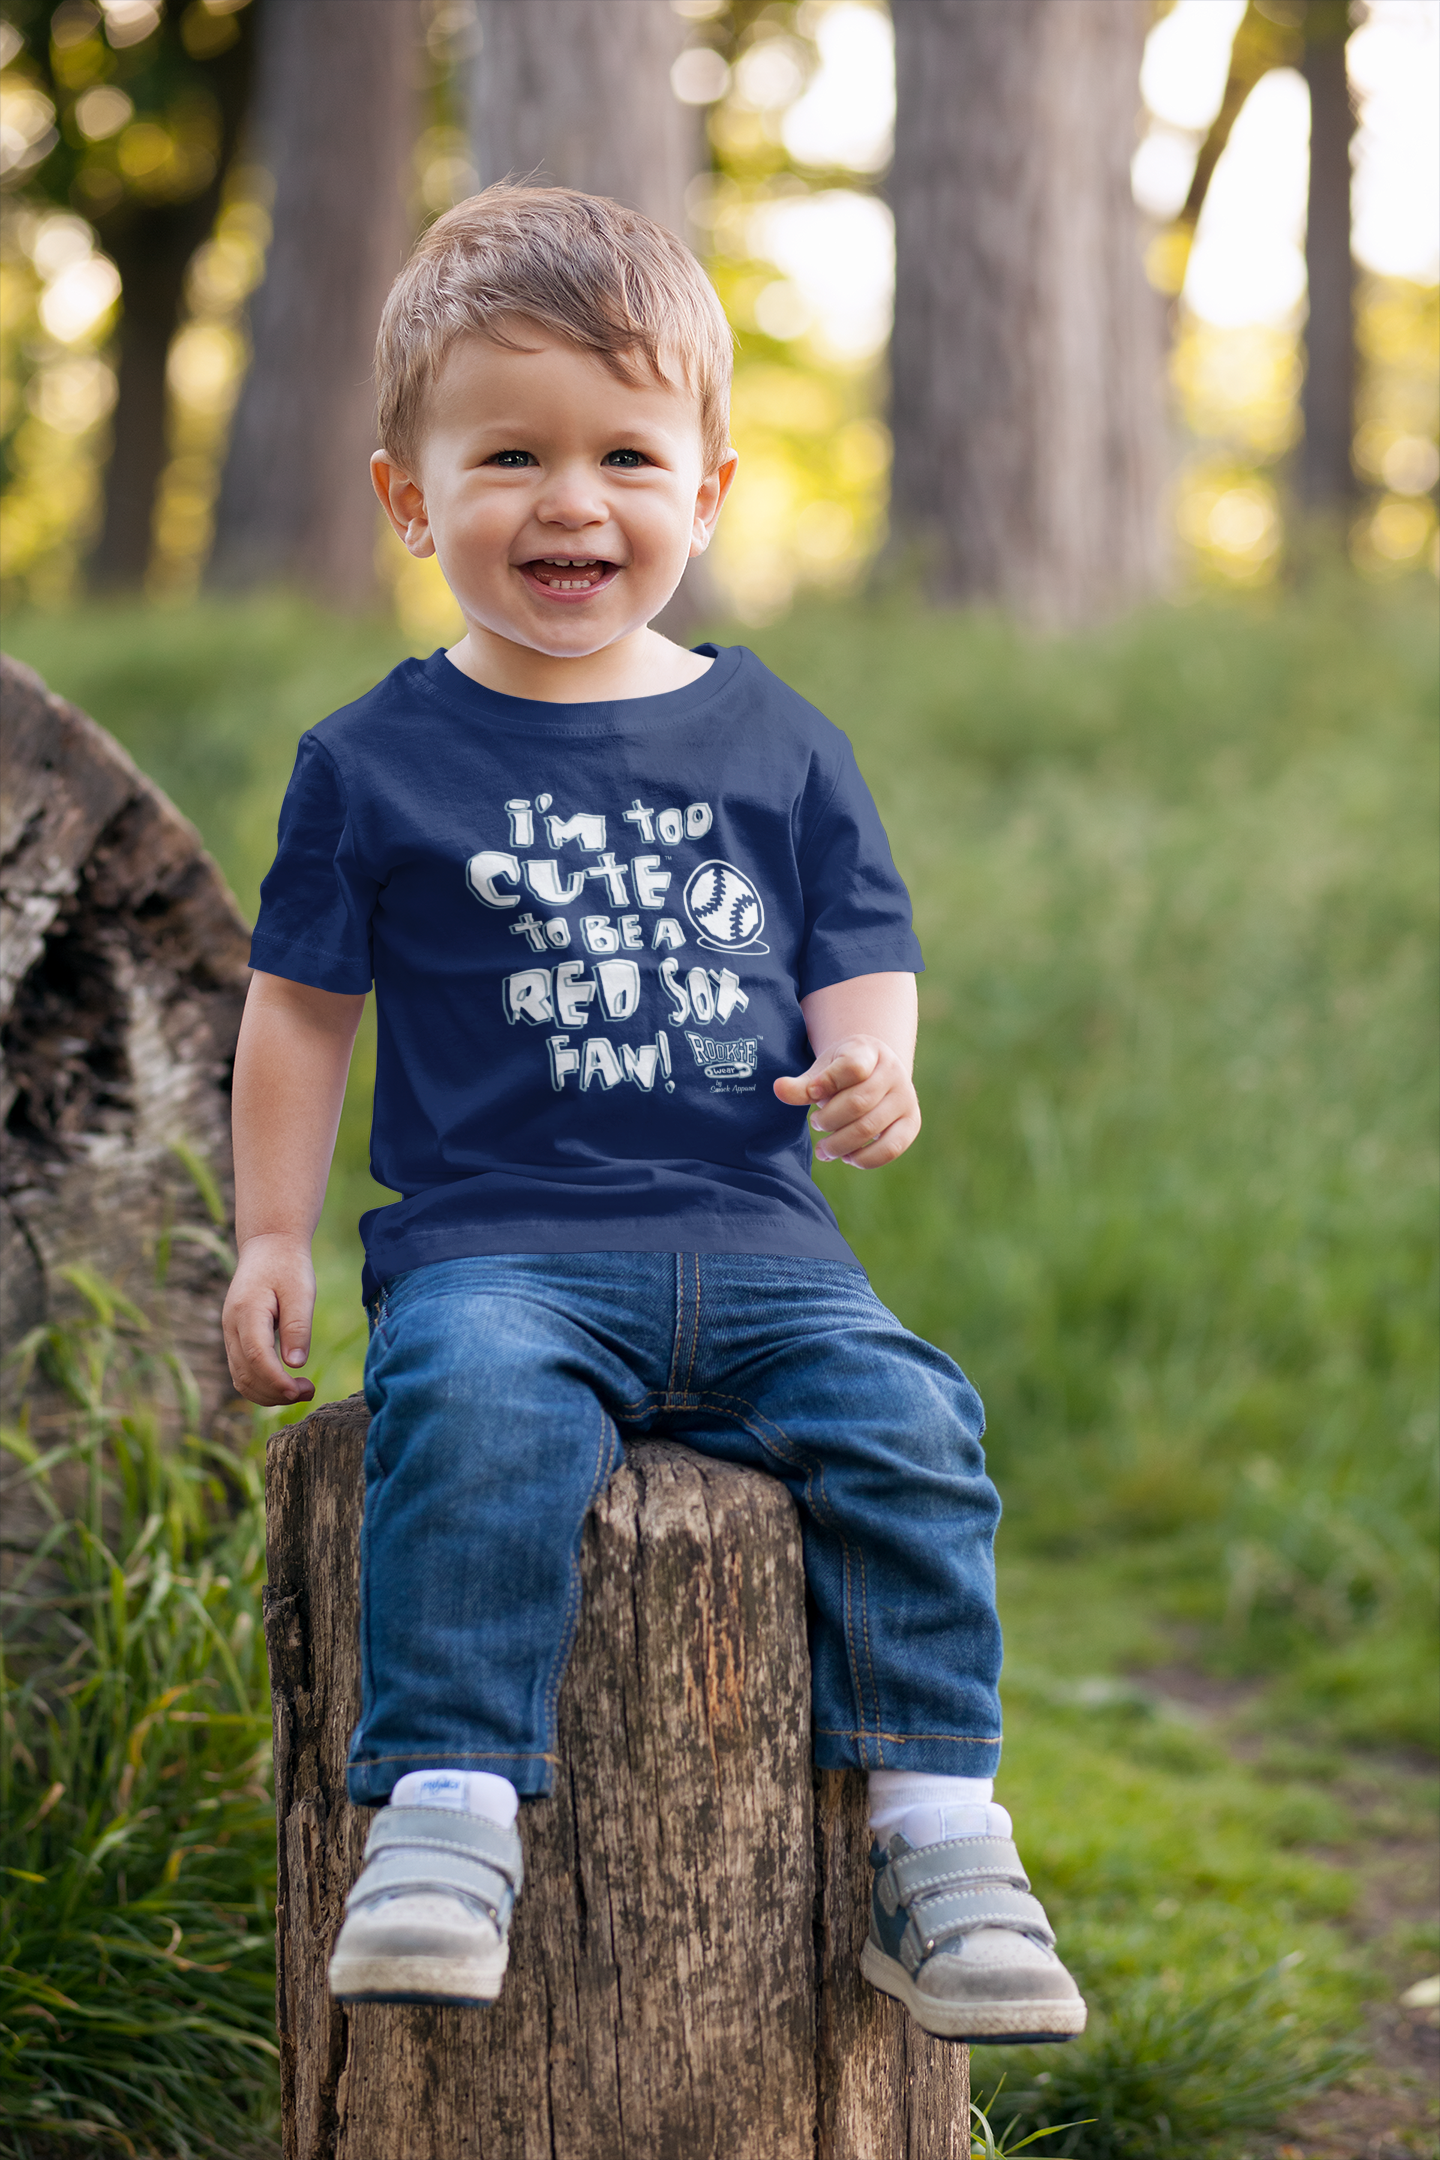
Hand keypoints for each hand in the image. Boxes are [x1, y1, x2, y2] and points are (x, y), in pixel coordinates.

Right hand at [222, 1232, 317, 1405]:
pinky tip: (286, 1385)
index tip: (301, 1390)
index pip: (256, 1357)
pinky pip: (242, 1372)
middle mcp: (231, 1326)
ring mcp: (230, 1334)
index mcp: (246, 1311)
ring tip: (302, 1391)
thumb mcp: (300, 1291)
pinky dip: (261, 1386)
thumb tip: (295, 1365)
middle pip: (245, 1374)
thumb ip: (297, 1326)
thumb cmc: (288, 1266)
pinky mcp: (236, 1339)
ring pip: (240, 1378)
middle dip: (276, 1393)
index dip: (276, 1380)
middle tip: (309, 1391)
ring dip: (268, 1394)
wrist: (268, 1247)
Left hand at [773, 1034, 921, 1168]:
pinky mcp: (911, 1123)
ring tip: (824, 1148)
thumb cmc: (841, 1073)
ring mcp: (906, 1098)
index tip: (811, 1093)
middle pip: (858, 1103)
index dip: (827, 1082)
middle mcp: (894, 1072)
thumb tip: (778, 1089)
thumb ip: (802, 1085)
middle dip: (828, 1120)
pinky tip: (847, 1157)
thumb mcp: (821, 1071)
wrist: (875, 1073)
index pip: (852, 1066)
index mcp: (869, 1051)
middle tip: (815, 1123)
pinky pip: (890, 1148)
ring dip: (840, 1144)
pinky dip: (864, 1158)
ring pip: (870, 1127)